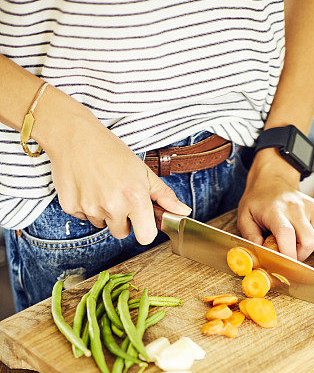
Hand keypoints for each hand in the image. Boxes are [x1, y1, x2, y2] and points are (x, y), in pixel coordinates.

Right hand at [34, 87, 190, 244]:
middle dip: (122, 221)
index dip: (144, 229)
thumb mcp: (142, 170)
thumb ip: (164, 195)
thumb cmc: (111, 151)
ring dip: (104, 213)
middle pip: (122, 234)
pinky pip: (84, 217)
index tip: (141, 219)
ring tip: (101, 187)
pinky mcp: (71, 207)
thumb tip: (183, 211)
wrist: (74, 135)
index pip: (146, 237)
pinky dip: (86, 206)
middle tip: (118, 196)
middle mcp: (112, 206)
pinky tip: (87, 186)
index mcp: (134, 198)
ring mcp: (90, 208)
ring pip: (102, 225)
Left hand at [237, 149, 313, 259]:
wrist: (273, 181)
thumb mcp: (244, 218)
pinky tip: (308, 235)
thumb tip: (261, 256)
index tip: (284, 264)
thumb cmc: (259, 202)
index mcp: (276, 211)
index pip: (287, 234)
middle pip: (310, 241)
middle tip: (290, 253)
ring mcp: (313, 207)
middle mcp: (297, 208)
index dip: (288, 254)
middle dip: (301, 255)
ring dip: (312, 248)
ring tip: (298, 242)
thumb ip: (251, 238)